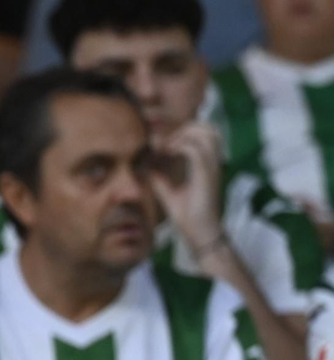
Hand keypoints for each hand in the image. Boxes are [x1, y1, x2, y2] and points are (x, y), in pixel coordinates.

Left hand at [150, 122, 225, 259]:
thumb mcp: (168, 192)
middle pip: (208, 127)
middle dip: (184, 128)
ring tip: (166, 147)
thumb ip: (159, 177)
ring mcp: (212, 166)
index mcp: (207, 164)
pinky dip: (180, 146)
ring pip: (205, 132)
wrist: (199, 232)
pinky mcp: (207, 174)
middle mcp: (213, 161)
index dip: (183, 130)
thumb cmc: (188, 215)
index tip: (162, 142)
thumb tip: (147, 166)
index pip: (203, 133)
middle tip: (164, 142)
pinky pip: (195, 149)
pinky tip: (167, 153)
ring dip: (183, 134)